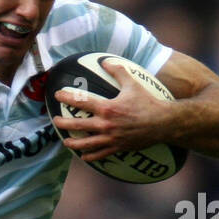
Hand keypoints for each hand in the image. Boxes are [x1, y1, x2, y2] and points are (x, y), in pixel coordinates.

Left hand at [52, 60, 171, 162]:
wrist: (163, 123)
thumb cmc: (148, 102)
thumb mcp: (133, 84)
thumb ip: (118, 71)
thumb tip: (105, 61)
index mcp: (108, 108)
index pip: (81, 102)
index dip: (67, 97)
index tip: (57, 95)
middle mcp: (106, 125)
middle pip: (78, 126)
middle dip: (63, 123)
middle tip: (55, 121)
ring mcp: (111, 138)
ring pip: (86, 144)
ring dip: (73, 143)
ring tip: (66, 142)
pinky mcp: (117, 148)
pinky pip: (100, 155)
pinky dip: (90, 157)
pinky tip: (84, 156)